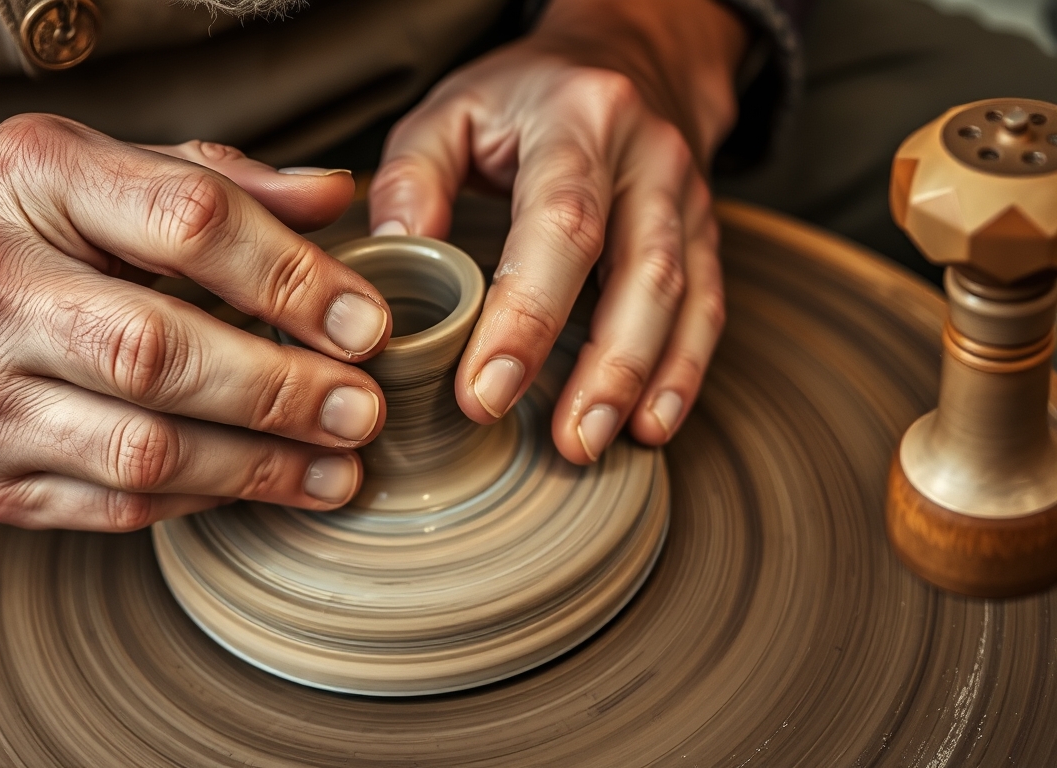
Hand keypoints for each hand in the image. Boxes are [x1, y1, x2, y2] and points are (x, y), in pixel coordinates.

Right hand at [0, 115, 393, 529]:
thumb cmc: (28, 230)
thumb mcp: (110, 170)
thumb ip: (223, 182)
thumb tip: (338, 201)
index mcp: (32, 179)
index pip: (188, 223)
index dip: (292, 279)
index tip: (365, 324)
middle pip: (159, 352)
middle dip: (281, 392)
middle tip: (361, 411)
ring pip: (144, 451)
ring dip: (261, 467)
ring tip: (339, 468)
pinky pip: (120, 505)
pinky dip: (207, 497)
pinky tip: (262, 482)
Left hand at [369, 0, 745, 462]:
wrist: (628, 56)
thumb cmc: (525, 97)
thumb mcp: (451, 108)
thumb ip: (414, 176)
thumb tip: (397, 253)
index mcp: (577, 121)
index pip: (560, 225)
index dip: (527, 314)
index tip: (485, 389)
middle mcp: (647, 159)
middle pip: (640, 270)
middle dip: (602, 367)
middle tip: (562, 442)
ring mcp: (687, 198)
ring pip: (682, 297)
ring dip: (643, 380)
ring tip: (595, 443)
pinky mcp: (705, 234)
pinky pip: (708, 308)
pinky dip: (683, 372)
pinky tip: (651, 423)